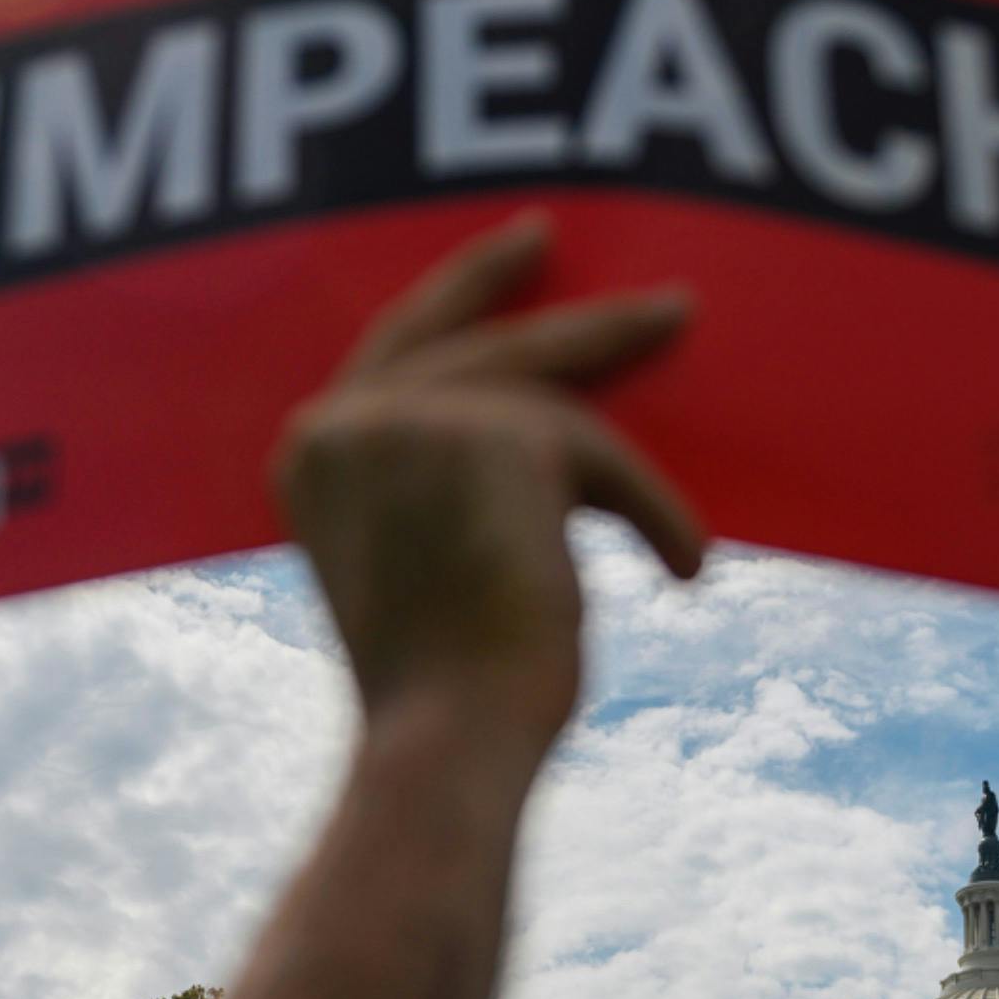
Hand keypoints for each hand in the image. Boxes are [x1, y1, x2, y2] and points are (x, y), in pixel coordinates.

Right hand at [272, 210, 706, 771]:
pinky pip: (599, 454)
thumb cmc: (446, 694)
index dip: (463, 296)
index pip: (394, 350)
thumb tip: (544, 446)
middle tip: (623, 277)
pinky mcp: (499, 434)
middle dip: (548, 293)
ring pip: (547, 392)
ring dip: (621, 456)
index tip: (522, 254)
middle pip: (466, 329)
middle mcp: (346, 422)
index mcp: (313, 456)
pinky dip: (648, 512)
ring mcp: (417, 419)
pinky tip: (681, 569)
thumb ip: (445, 486)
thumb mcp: (426, 563)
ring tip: (684, 506)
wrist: (449, 743)